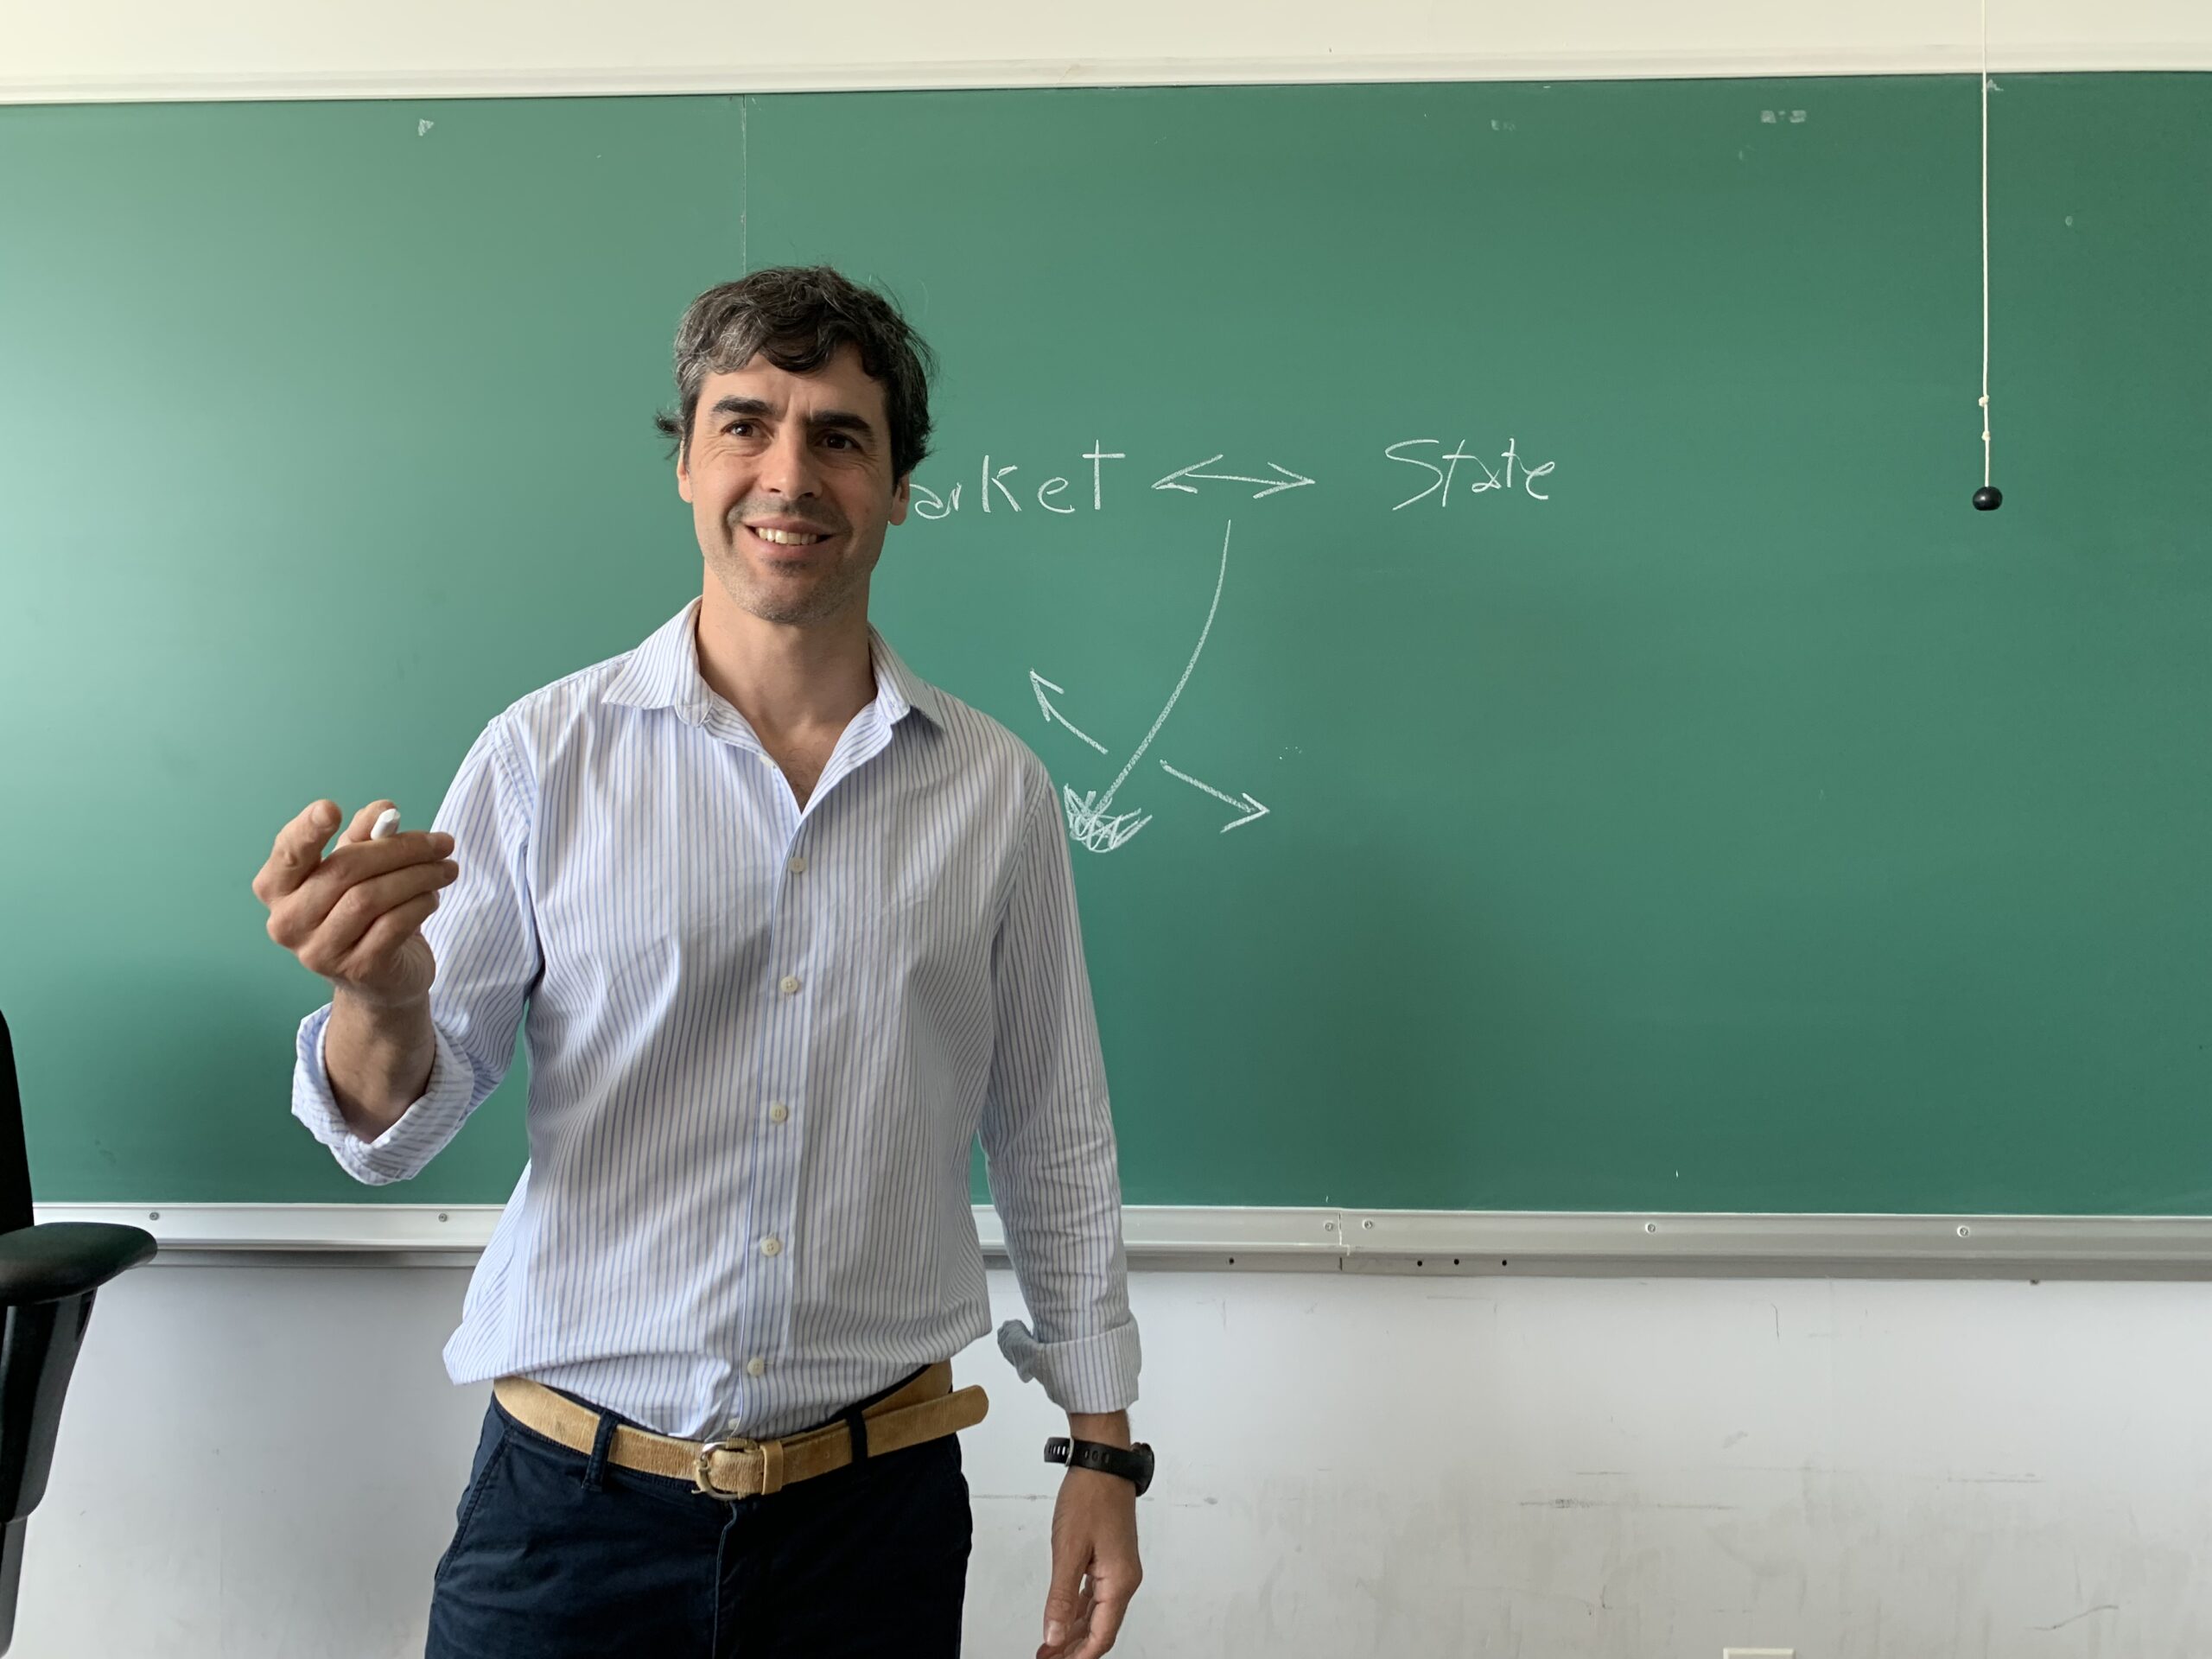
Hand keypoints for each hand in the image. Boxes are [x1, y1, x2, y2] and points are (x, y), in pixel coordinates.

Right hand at [252, 799, 457, 1006]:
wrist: (382, 979)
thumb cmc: (362, 912)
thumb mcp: (359, 869)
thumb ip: (365, 837)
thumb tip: (383, 810)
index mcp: (278, 890)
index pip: (287, 855)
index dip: (305, 830)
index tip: (331, 808)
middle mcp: (288, 922)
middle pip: (344, 870)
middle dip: (399, 849)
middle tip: (441, 842)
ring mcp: (320, 951)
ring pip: (370, 897)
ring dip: (418, 876)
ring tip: (446, 868)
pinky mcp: (357, 969)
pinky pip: (394, 924)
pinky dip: (420, 903)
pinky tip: (433, 897)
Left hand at [1036, 1467, 1142, 1658]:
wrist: (1102, 1462)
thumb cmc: (1091, 1497)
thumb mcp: (1068, 1551)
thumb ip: (1061, 1597)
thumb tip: (1054, 1634)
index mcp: (1119, 1582)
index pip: (1101, 1636)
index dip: (1079, 1657)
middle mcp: (1124, 1578)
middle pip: (1100, 1628)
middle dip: (1074, 1648)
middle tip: (1048, 1658)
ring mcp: (1118, 1568)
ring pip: (1097, 1613)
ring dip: (1074, 1631)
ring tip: (1050, 1645)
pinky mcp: (1110, 1557)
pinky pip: (1094, 1594)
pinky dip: (1078, 1610)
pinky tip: (1063, 1618)